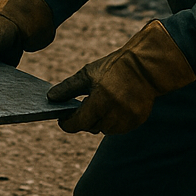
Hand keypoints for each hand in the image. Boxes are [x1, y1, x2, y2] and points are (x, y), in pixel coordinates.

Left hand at [47, 20, 194, 134]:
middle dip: (84, 119)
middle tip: (81, 106)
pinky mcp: (136, 122)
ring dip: (98, 120)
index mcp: (100, 101)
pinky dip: (112, 120)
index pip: (78, 123)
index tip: (61, 120)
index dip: (67, 123)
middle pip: (90, 127)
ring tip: (99, 103)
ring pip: (105, 129)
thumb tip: (51, 97)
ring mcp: (126, 120)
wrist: (145, 67)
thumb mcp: (88, 74)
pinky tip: (112, 106)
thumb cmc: (114, 67)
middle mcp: (113, 114)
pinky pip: (119, 127)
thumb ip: (68, 88)